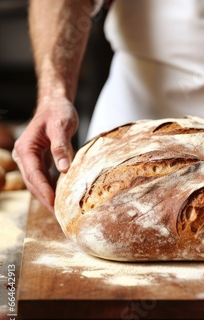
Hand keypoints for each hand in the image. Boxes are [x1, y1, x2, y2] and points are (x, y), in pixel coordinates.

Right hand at [12, 97, 78, 211]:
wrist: (56, 103)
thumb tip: (64, 169)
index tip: (53, 204)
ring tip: (60, 211)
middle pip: (32, 182)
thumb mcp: (62, 126)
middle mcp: (24, 155)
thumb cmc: (58, 112)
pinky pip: (42, 177)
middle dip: (44, 198)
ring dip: (46, 196)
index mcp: (26, 148)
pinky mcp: (38, 160)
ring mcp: (29, 158)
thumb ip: (61, 147)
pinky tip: (60, 197)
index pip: (33, 174)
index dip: (43, 190)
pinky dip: (49, 188)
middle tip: (59, 215)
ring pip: (36, 182)